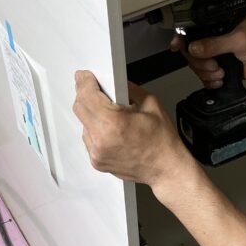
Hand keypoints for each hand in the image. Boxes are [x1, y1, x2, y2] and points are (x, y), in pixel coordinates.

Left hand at [73, 71, 192, 188]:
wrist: (166, 168)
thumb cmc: (162, 141)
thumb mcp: (150, 104)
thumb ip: (128, 89)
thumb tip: (115, 83)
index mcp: (114, 122)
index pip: (87, 95)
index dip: (84, 82)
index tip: (84, 76)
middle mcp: (101, 139)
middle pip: (80, 108)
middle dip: (85, 95)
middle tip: (96, 89)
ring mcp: (97, 152)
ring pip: (83, 123)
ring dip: (91, 114)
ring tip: (110, 115)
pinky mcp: (96, 161)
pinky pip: (88, 138)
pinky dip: (96, 130)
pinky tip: (111, 130)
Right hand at [170, 18, 245, 88]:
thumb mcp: (239, 41)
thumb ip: (216, 44)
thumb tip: (195, 47)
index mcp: (217, 25)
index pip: (193, 30)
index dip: (182, 39)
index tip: (176, 47)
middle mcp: (214, 38)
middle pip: (191, 52)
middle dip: (200, 63)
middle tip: (214, 65)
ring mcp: (216, 53)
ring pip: (197, 65)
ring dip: (207, 73)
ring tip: (221, 73)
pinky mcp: (219, 66)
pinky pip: (205, 76)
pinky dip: (211, 81)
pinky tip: (220, 80)